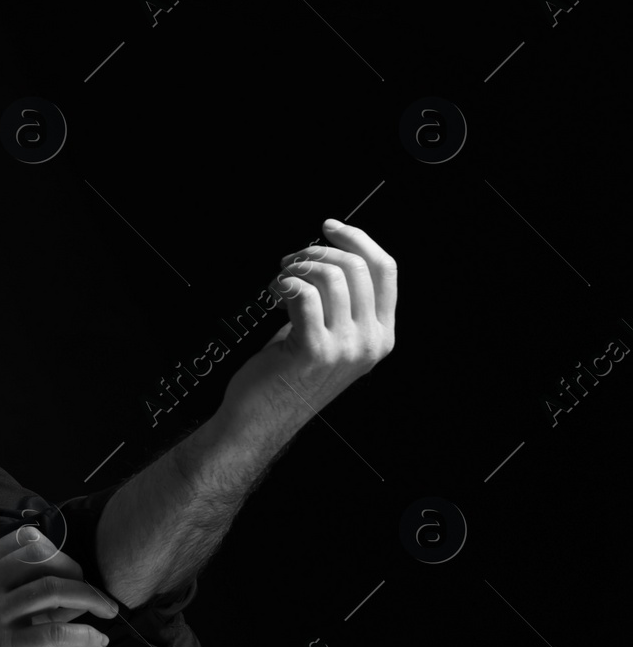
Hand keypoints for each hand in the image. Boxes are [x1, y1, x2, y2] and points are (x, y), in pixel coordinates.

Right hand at [0, 526, 117, 646]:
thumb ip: (15, 590)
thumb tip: (72, 589)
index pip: (22, 539)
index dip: (55, 550)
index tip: (70, 570)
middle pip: (42, 559)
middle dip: (76, 572)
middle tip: (90, 591)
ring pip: (53, 591)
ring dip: (90, 598)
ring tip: (105, 610)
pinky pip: (55, 634)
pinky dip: (84, 636)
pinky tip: (96, 640)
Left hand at [219, 219, 397, 448]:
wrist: (259, 419)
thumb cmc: (287, 375)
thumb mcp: (329, 337)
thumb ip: (340, 303)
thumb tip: (327, 254)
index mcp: (381, 335)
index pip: (386, 270)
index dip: (358, 239)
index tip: (330, 227)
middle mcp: (370, 342)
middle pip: (356, 267)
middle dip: (318, 252)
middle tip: (290, 260)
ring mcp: (345, 348)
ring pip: (331, 276)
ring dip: (298, 265)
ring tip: (280, 277)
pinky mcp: (313, 349)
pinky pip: (304, 294)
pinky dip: (285, 283)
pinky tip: (274, 291)